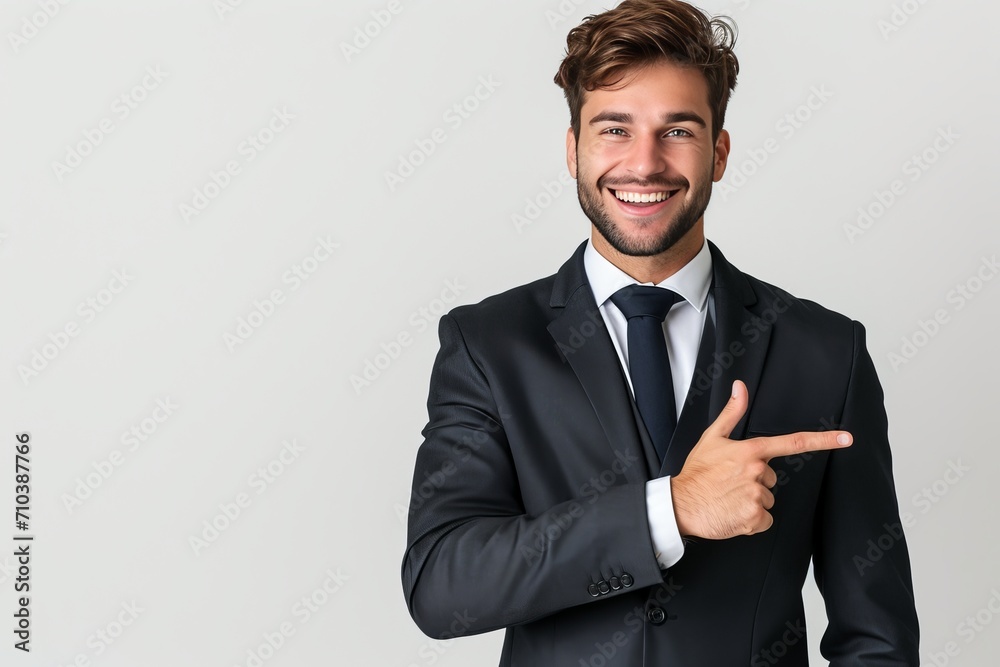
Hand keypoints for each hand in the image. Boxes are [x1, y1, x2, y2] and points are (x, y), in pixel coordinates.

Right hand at [671, 379, 851, 538]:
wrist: (681, 505)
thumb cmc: (696, 472)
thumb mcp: (711, 438)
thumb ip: (732, 412)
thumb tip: (741, 387)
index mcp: (752, 451)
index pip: (794, 443)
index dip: (824, 440)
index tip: (847, 438)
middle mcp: (758, 472)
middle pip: (771, 479)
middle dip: (756, 482)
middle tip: (730, 483)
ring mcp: (757, 496)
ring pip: (768, 500)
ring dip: (752, 502)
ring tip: (728, 498)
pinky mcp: (754, 518)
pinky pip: (765, 520)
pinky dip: (751, 521)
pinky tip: (732, 513)